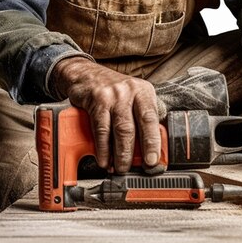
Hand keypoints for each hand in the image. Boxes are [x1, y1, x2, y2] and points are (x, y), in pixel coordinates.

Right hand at [50, 57, 161, 172]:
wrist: (86, 74)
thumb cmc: (114, 91)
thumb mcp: (134, 96)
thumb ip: (144, 116)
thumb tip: (155, 146)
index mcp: (144, 91)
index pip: (151, 118)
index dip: (153, 141)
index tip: (153, 160)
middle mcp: (130, 91)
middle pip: (134, 126)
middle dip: (133, 152)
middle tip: (133, 168)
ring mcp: (112, 95)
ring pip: (119, 130)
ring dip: (119, 153)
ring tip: (119, 168)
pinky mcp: (96, 100)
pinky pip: (101, 129)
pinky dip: (102, 148)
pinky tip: (104, 159)